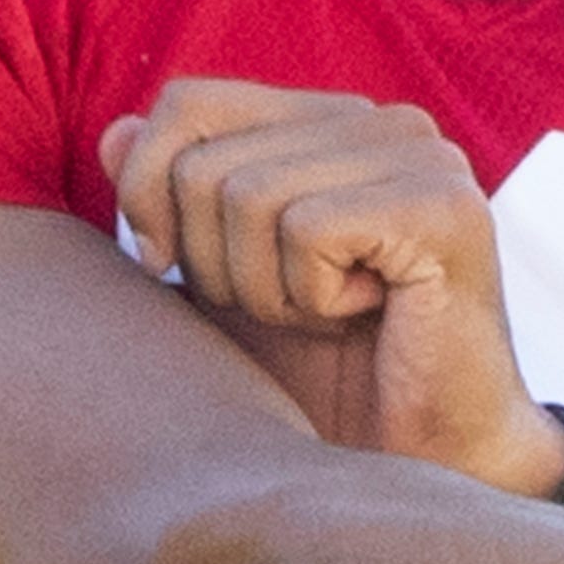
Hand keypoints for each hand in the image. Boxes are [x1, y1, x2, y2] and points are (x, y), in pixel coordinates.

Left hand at [99, 78, 563, 497]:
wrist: (421, 461)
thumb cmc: (324, 376)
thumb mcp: (220, 280)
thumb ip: (169, 200)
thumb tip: (117, 133)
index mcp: (334, 120)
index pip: (190, 102)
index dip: (148, 189)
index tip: (172, 270)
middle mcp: (384, 121)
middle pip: (207, 163)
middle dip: (215, 263)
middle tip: (286, 311)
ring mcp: (424, 157)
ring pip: (250, 197)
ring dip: (265, 290)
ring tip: (326, 316)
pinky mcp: (446, 207)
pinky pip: (307, 231)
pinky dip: (311, 297)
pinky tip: (364, 316)